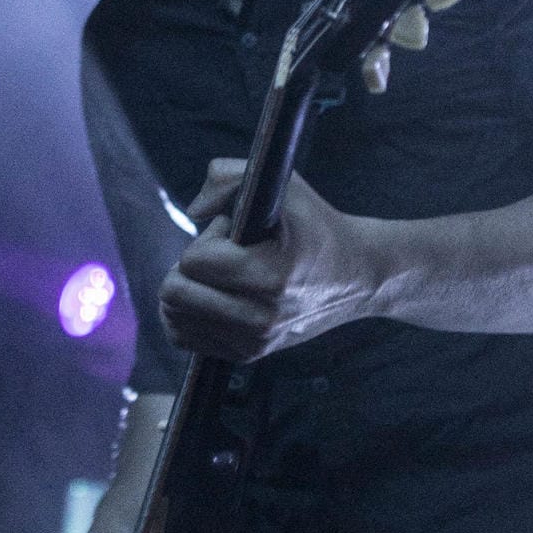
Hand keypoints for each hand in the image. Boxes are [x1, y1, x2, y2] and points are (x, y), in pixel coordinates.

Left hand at [159, 160, 380, 362]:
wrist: (358, 276)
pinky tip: (212, 296)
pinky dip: (187, 314)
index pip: (195, 261)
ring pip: (174, 317)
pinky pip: (184, 337)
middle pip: (175, 293)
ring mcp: (254, 342)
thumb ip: (229, 178)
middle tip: (222, 255)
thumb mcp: (286, 188)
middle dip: (190, 265)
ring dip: (189, 289)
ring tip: (223, 275)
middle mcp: (261, 318)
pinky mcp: (249, 354)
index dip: (208, 238)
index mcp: (272, 278)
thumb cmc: (318, 227)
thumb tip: (193, 212)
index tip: (235, 233)